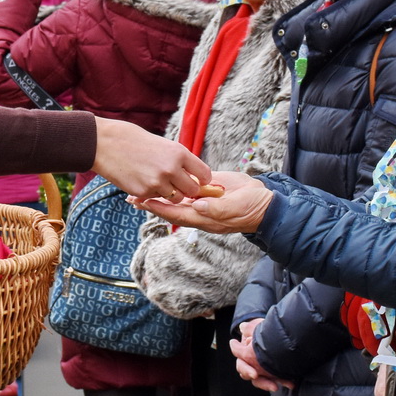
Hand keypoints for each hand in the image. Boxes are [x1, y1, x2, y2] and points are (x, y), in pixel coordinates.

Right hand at [90, 117, 210, 200]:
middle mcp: (171, 169)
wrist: (106, 143)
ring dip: (171, 193)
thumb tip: (194, 175)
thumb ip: (179, 160)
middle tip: (179, 184)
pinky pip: (158, 198)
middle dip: (188, 189)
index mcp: (179, 153)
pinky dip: (153, 193)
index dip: (203, 179)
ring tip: (159, 181)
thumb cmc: (134, 140)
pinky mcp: (144, 193)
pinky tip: (143, 180)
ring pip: (176, 198)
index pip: (204, 174)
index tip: (198, 180)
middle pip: (193, 190)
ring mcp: (157, 182)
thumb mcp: (163, 144)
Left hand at [132, 171, 271, 233]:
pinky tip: (161, 179)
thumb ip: (217, 208)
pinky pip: (186, 188)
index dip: (159, 208)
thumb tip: (198, 206)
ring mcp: (202, 199)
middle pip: (170, 207)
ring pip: (175, 197)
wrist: (264, 201)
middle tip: (130, 196)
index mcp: (204, 217)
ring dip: (158, 193)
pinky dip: (172, 184)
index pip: (176, 213)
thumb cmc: (251, 207)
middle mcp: (199, 210)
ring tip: (139, 188)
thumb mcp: (236, 207)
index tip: (143, 202)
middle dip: (151, 202)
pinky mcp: (207, 189)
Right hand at [229, 319, 292, 391]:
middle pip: (249, 376)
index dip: (246, 369)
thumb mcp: (256, 327)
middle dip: (257, 379)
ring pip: (260, 381)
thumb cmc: (261, 329)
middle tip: (261, 380)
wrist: (274, 333)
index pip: (241, 364)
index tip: (254, 374)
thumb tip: (243, 328)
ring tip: (276, 387)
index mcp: (244, 355)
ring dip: (267, 384)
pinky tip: (291, 384)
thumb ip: (250, 329)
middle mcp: (250, 365)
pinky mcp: (272, 373)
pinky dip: (283, 382)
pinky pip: (276, 380)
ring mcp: (261, 371)